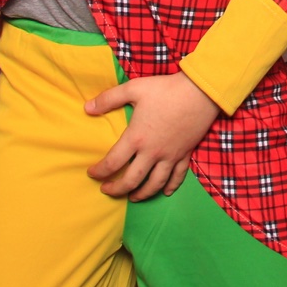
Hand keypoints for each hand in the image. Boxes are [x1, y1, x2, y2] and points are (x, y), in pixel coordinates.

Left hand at [85, 70, 219, 200]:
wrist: (200, 92)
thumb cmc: (166, 90)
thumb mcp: (134, 89)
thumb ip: (109, 99)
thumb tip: (86, 108)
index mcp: (136, 138)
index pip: (112, 162)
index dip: (100, 171)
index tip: (92, 173)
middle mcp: (152, 152)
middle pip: (131, 179)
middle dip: (117, 189)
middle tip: (107, 190)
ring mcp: (170, 155)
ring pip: (154, 183)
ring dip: (142, 193)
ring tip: (133, 197)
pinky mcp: (185, 154)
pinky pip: (178, 176)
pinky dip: (170, 186)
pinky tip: (165, 192)